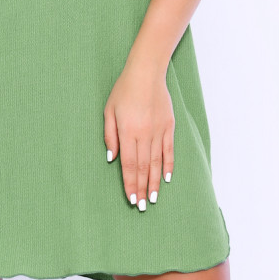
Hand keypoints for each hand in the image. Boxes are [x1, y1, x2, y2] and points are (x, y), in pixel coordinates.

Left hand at [103, 58, 174, 209]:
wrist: (146, 73)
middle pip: (144, 168)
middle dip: (142, 189)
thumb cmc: (123, 90)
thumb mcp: (109, 110)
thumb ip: (110, 136)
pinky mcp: (168, 126)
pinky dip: (168, 165)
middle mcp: (144, 134)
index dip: (130, 184)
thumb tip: (112, 159)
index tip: (132, 199)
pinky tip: (167, 178)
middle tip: (143, 207)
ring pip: (157, 162)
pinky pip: (169, 150)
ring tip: (154, 199)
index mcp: (128, 132)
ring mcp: (158, 131)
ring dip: (155, 182)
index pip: (129, 165)